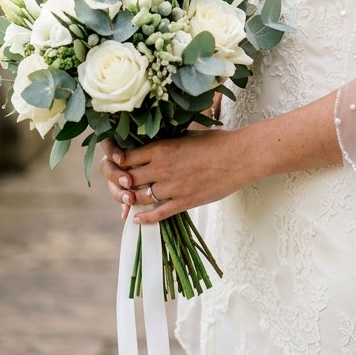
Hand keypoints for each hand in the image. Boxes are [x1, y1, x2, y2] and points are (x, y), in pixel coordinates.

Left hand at [98, 129, 247, 224]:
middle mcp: (162, 168)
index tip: (116, 164)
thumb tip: (150, 146)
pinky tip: (137, 219)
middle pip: (128, 179)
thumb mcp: (185, 135)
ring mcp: (172, 187)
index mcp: (161, 148)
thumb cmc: (215, 142)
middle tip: (118, 185)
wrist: (239, 157)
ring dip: (130, 200)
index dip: (117, 162)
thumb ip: (166, 143)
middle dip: (120, 183)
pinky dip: (144, 218)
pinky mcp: (184, 202)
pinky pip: (157, 214)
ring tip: (126, 201)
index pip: (126, 157)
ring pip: (140, 198)